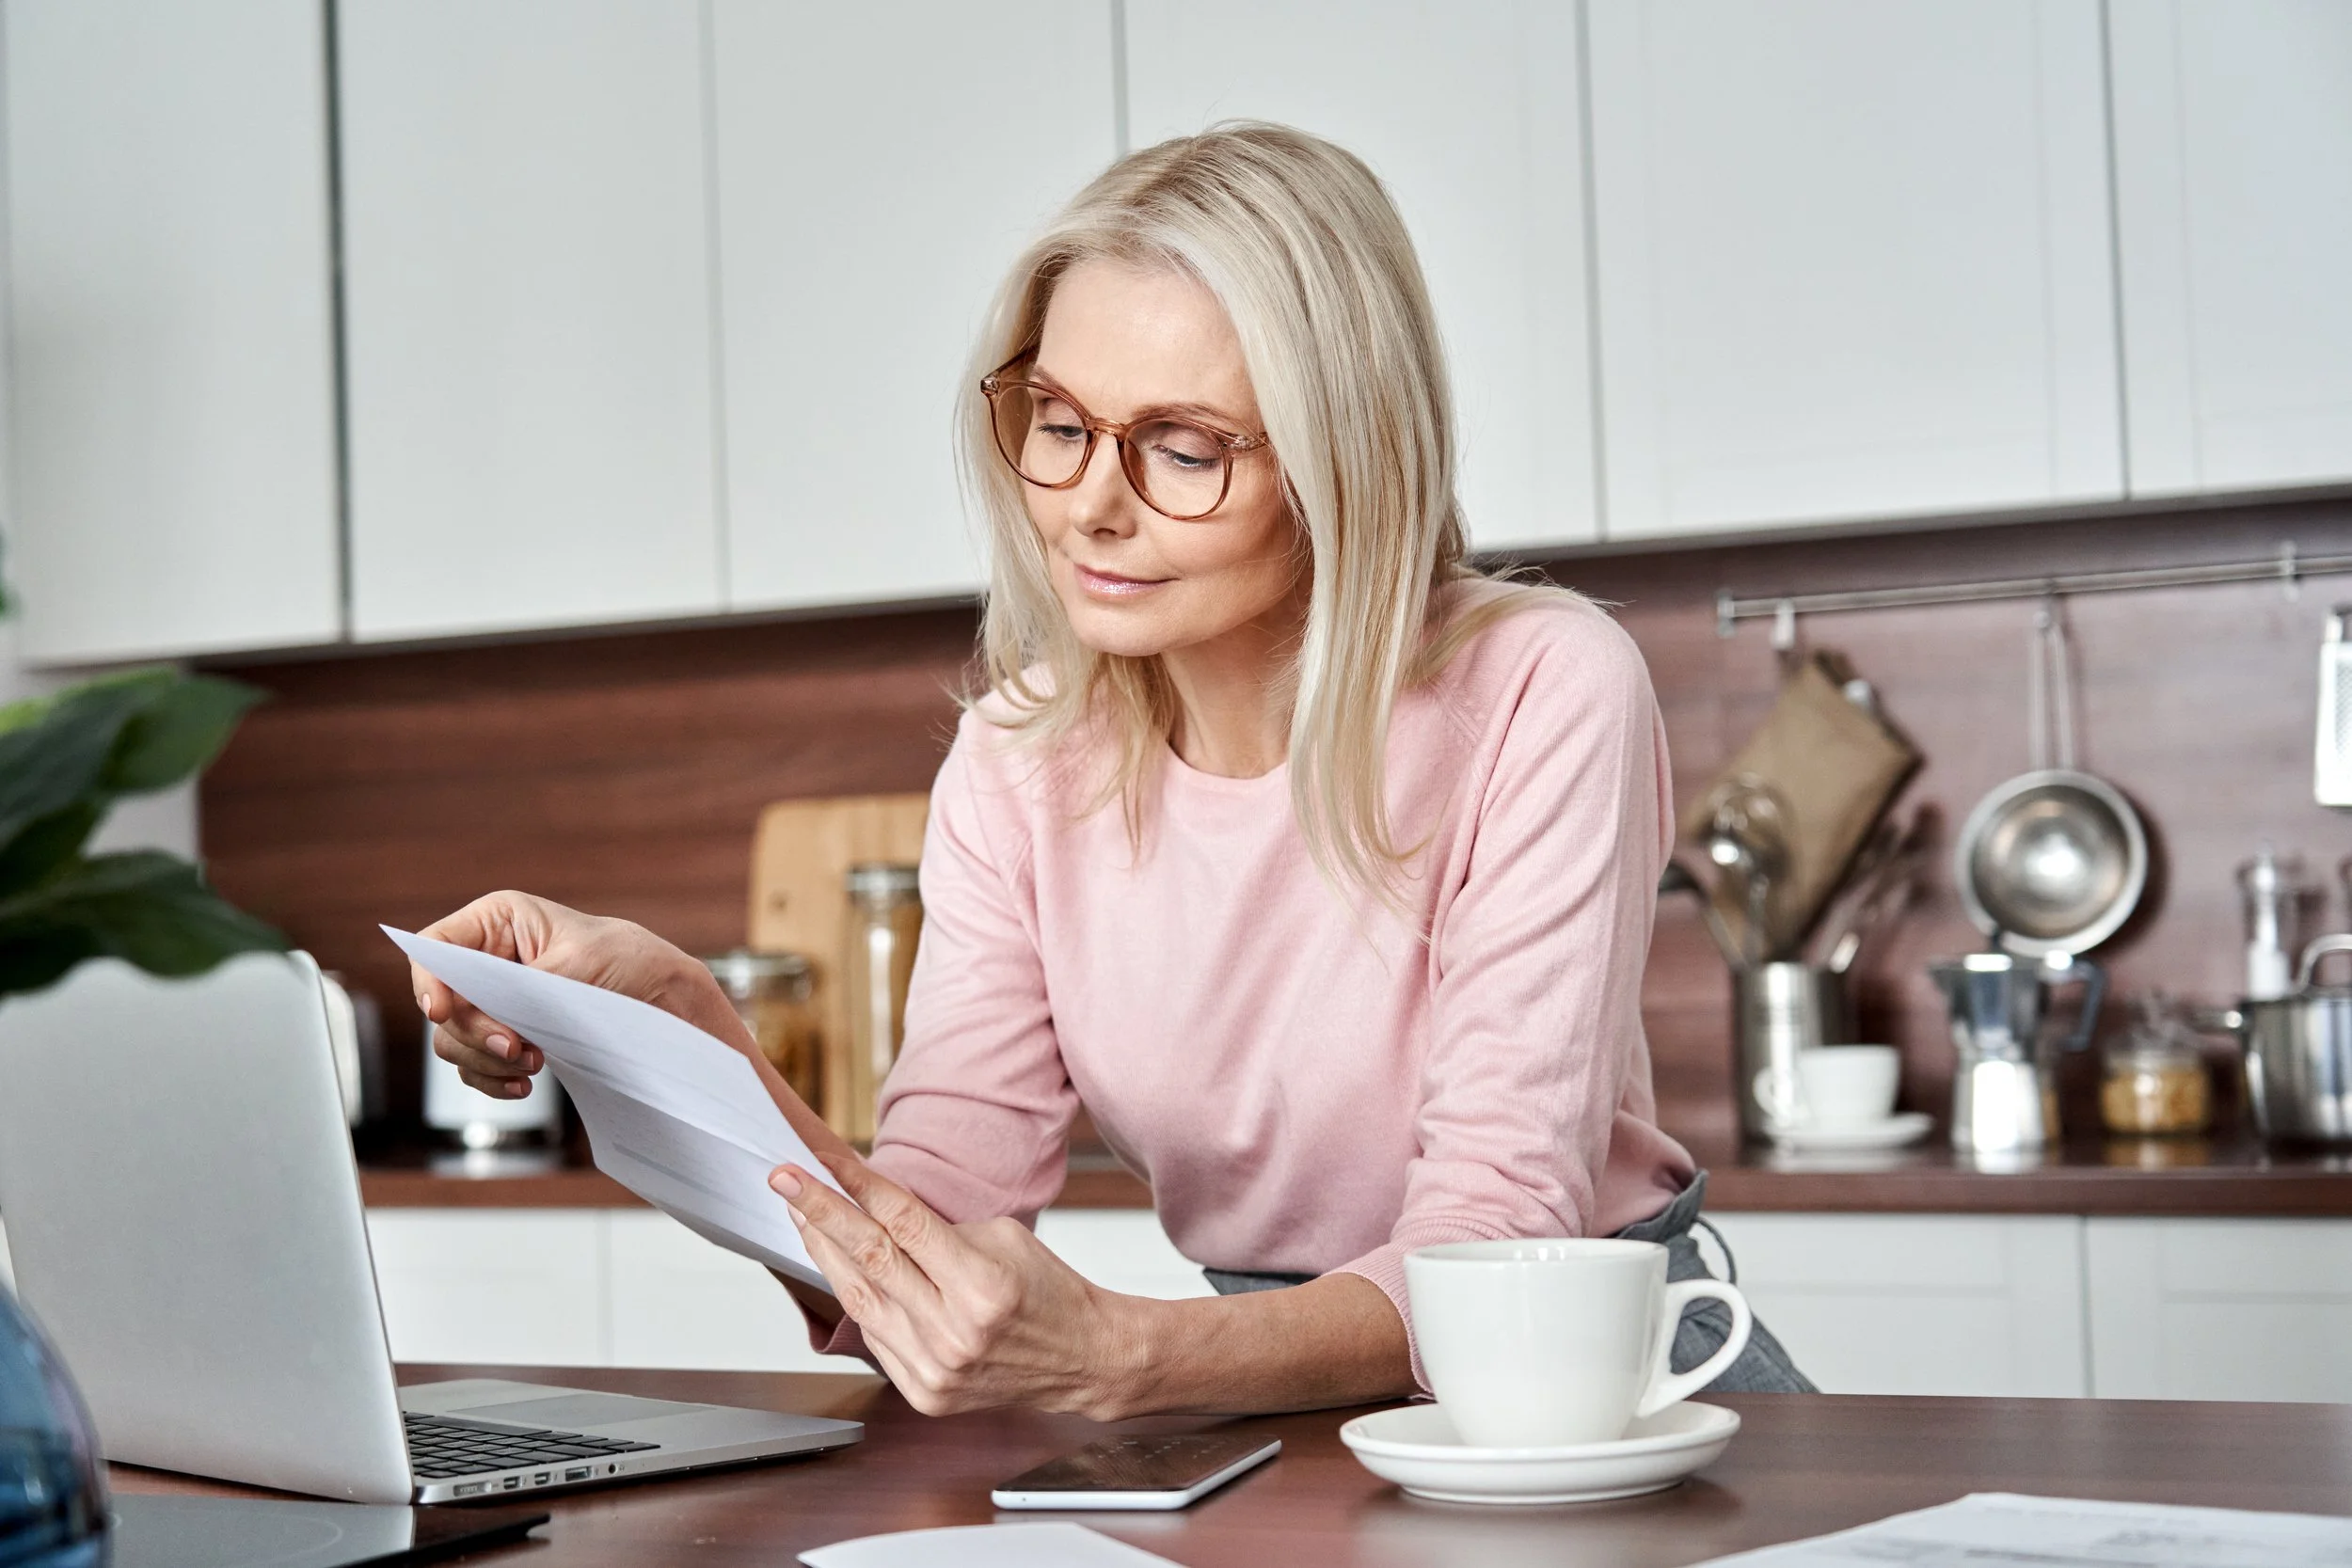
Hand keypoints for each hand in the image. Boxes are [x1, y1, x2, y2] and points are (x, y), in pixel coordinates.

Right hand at [411, 890, 747, 1098]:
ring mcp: (494, 1001)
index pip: (436, 946)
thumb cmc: (628, 959)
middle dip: (474, 1033)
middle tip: (517, 1048)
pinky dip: (493, 1080)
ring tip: (532, 1064)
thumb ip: (527, 988)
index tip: (443, 1012)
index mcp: (498, 921)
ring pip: (454, 1041)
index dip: (430, 980)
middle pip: (443, 1004)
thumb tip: (491, 1019)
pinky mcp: (507, 1036)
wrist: (664, 998)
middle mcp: (487, 960)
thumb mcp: (581, 962)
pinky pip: (475, 1067)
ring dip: (487, 1061)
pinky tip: (523, 1086)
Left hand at [771, 1150, 1145, 1419]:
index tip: (823, 1157)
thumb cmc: (1046, 1290)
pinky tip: (839, 1265)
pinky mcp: (924, 1392)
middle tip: (784, 1178)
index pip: (902, 1224)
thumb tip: (873, 1209)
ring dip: (824, 1252)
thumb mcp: (1002, 1237)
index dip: (858, 1186)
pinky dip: (855, 1295)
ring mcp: (934, 1368)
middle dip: (819, 1212)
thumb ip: (936, 1229)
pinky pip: (875, 1333)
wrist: (1081, 1359)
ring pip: (860, 1298)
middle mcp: (953, 1331)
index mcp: (981, 1285)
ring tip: (800, 1215)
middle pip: (870, 1258)